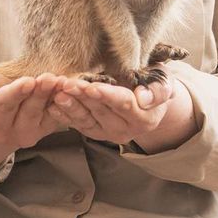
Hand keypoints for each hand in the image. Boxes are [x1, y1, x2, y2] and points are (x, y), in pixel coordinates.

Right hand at [0, 72, 66, 177]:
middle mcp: (13, 134)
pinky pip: (58, 114)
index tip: (27, 80)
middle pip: (29, 110)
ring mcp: (32, 132)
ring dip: (55, 95)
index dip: (16, 93)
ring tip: (62, 80)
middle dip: (40, 93)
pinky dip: (65, 100)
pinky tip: (69, 85)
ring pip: (46, 112)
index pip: (4, 106)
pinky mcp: (46, 127)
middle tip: (49, 77)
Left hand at [51, 73, 198, 151]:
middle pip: (100, 112)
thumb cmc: (155, 85)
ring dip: (70, 107)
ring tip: (57, 94)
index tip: (91, 86)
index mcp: (143, 118)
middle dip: (83, 97)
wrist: (147, 100)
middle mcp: (125, 130)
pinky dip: (64, 115)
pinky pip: (77, 125)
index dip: (106, 95)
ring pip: (86, 120)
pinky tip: (52, 105)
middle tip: (67, 84)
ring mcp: (107, 133)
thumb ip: (158, 91)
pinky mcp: (93, 132)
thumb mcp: (164, 84)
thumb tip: (143, 99)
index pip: (122, 104)